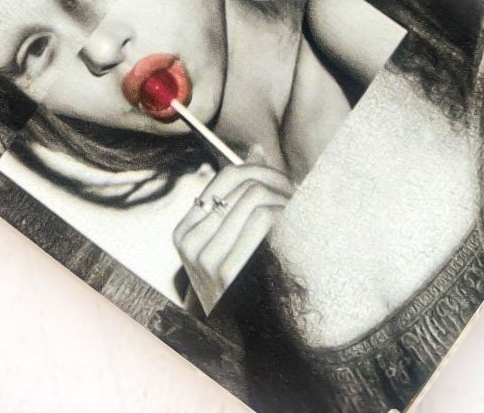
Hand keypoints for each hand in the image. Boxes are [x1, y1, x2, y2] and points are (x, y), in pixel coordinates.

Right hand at [173, 146, 293, 313]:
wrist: (258, 336)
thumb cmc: (252, 277)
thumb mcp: (239, 232)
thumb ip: (243, 191)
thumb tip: (255, 148)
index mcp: (186, 233)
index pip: (224, 178)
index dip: (258, 171)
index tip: (280, 182)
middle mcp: (190, 245)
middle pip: (241, 184)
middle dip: (275, 183)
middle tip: (295, 196)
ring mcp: (207, 262)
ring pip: (254, 197)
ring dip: (283, 199)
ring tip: (297, 213)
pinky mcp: (228, 274)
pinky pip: (263, 218)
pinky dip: (286, 215)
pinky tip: (296, 228)